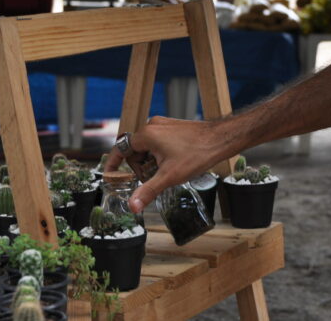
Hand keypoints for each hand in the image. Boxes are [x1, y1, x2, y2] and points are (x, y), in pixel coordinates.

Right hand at [104, 117, 227, 212]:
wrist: (221, 139)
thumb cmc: (197, 154)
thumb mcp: (169, 177)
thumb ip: (148, 191)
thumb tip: (132, 206)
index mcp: (147, 134)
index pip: (121, 149)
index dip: (113, 163)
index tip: (110, 175)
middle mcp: (153, 125)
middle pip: (135, 150)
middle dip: (140, 166)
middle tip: (152, 179)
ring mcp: (164, 125)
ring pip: (147, 146)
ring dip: (151, 161)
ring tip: (166, 172)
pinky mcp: (173, 127)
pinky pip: (158, 142)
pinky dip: (160, 155)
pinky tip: (173, 163)